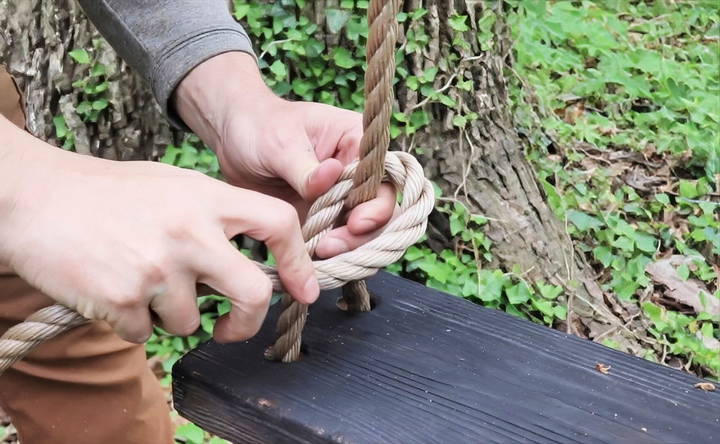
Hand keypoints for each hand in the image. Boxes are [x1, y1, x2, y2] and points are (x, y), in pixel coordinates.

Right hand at [0, 117, 317, 342]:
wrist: (33, 199)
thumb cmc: (106, 193)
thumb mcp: (171, 185)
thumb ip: (215, 216)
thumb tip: (252, 259)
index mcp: (206, 197)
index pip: (279, 223)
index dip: (298, 261)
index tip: (301, 288)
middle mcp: (190, 233)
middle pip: (254, 293)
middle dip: (250, 321)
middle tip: (233, 327)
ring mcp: (157, 269)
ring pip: (191, 322)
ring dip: (170, 315)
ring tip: (138, 280)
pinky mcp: (123, 300)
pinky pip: (146, 333)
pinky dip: (133, 322)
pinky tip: (111, 288)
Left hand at [173, 52, 396, 257]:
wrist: (232, 140)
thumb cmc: (259, 127)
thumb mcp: (280, 144)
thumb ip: (306, 168)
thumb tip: (333, 175)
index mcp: (357, 143)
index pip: (383, 179)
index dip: (376, 206)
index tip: (354, 223)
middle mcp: (357, 173)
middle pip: (379, 211)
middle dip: (362, 235)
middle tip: (331, 246)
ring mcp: (341, 198)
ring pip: (363, 233)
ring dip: (348, 249)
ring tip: (320, 253)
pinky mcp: (324, 219)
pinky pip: (336, 242)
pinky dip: (330, 256)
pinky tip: (311, 261)